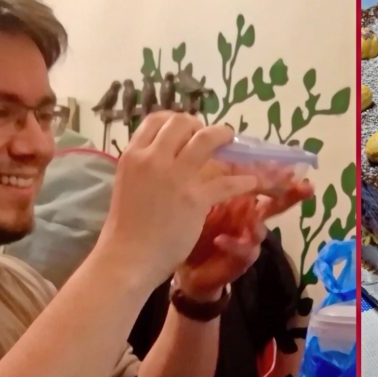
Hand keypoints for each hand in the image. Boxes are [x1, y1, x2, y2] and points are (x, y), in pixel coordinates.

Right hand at [95, 114, 259, 290]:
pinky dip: (242, 180)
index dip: (176, 120)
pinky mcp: (195, 198)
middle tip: (212, 138)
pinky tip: (251, 182)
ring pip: (206, 140)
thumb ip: (145, 167)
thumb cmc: (126, 227)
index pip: (157, 120)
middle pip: (183, 123)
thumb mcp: (128, 184)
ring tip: (232, 142)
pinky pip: (225, 181)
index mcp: (133, 154)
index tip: (188, 130)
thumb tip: (165, 157)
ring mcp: (176, 177)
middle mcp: (154, 159)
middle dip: (200, 126)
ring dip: (223, 136)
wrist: (129, 256)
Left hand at [174, 176, 313, 298]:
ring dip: (258, 223)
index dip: (276, 173)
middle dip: (291, 196)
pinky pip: (240, 251)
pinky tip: (220, 239)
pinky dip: (232, 244)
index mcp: (244, 201)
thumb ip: (217, 179)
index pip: (263, 183)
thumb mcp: (204, 197)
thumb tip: (218, 148)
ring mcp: (249, 241)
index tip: (291, 163)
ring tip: (254, 217)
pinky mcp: (239, 261)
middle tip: (307, 187)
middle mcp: (251, 219)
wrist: (190, 267)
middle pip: (275, 205)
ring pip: (261, 231)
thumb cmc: (199, 228)